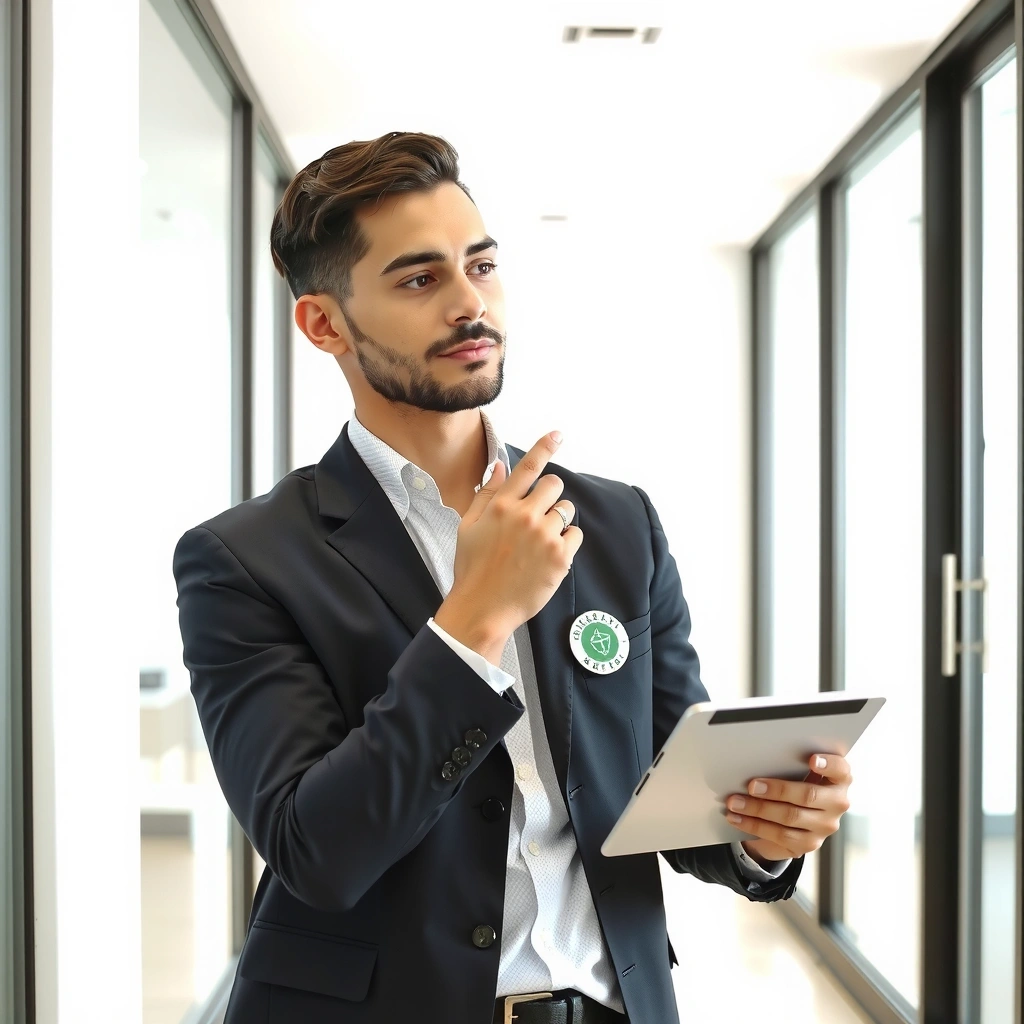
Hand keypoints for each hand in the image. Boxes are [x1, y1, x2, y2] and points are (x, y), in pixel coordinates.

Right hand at [434, 431, 583, 657]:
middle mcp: (525, 516)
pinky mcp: (561, 557)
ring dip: (557, 521)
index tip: (558, 434)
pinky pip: (575, 534)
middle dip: (549, 495)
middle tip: (539, 515)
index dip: (545, 447)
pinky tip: (549, 556)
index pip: (528, 468)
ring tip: (539, 542)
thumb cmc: (473, 568)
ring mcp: (545, 536)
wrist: (484, 607)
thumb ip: (487, 494)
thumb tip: (500, 466)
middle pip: (555, 485)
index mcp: (501, 506)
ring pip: (566, 511)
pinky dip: (567, 542)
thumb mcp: (469, 526)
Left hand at [725, 754, 851, 864]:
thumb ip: (790, 764)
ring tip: (735, 802)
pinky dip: (753, 825)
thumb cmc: (794, 782)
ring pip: (790, 817)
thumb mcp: (798, 772)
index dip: (828, 764)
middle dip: (776, 790)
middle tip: (751, 785)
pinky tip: (736, 818)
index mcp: (838, 780)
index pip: (841, 770)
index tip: (811, 759)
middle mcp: (837, 803)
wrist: (793, 819)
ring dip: (757, 809)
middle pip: (807, 796)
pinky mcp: (809, 843)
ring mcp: (825, 826)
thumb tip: (758, 757)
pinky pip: (779, 835)